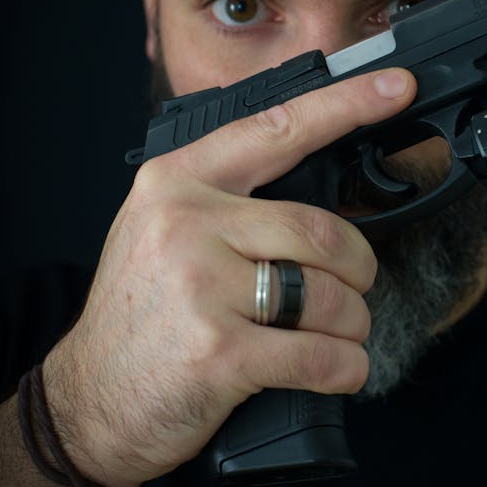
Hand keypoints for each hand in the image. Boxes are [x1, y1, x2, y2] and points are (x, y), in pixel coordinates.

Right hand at [42, 69, 415, 486]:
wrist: (92, 400)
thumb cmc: (141, 314)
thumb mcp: (163, 229)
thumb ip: (228, 200)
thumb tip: (323, 187)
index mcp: (177, 181)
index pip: (276, 129)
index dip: (345, 106)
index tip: (394, 87)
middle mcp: (186, 224)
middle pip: (322, 229)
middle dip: (358, 269)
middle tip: (353, 289)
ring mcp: (201, 287)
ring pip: (330, 295)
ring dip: (352, 324)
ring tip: (333, 336)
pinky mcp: (219, 352)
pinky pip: (321, 355)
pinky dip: (346, 369)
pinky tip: (337, 371)